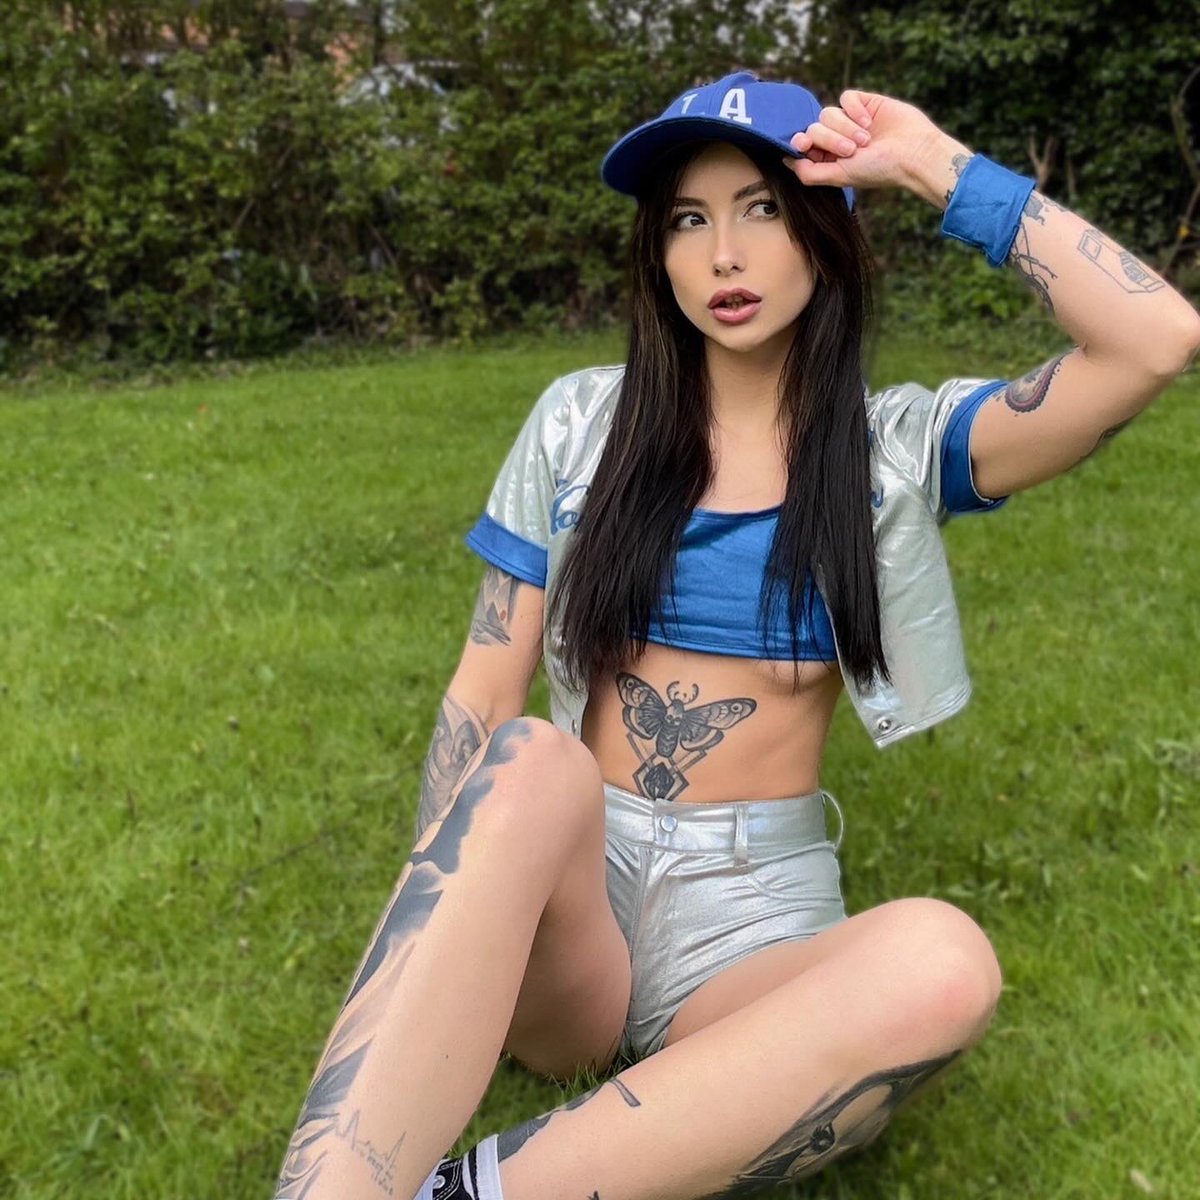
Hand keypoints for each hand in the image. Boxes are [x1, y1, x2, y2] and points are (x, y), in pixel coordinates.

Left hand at [782, 89, 954, 197]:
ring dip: (845, 128)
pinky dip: (854, 110)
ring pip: (828, 113)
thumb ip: (809, 173)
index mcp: (828, 158)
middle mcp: (837, 139)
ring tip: (865, 140)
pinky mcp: (864, 103)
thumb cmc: (878, 169)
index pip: (803, 145)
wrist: (913, 153)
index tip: (805, 146)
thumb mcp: (839, 176)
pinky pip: (846, 98)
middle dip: (830, 139)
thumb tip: (785, 160)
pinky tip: (868, 121)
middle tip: (852, 150)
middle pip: (814, 128)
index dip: (801, 143)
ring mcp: (850, 120)